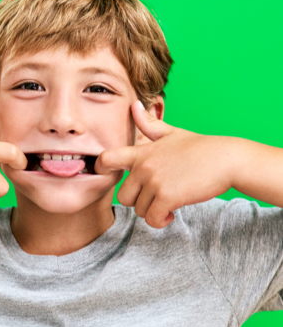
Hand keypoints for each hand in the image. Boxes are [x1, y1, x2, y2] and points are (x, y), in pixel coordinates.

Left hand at [95, 101, 238, 227]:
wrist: (226, 160)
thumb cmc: (200, 148)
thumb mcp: (172, 133)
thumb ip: (150, 125)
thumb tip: (134, 106)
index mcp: (142, 152)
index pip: (107, 158)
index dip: (100, 168)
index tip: (103, 174)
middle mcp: (144, 167)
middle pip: (123, 196)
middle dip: (138, 201)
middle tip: (154, 198)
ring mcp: (155, 182)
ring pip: (139, 210)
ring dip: (152, 211)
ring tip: (167, 204)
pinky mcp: (167, 197)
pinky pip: (152, 219)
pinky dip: (160, 220)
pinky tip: (170, 214)